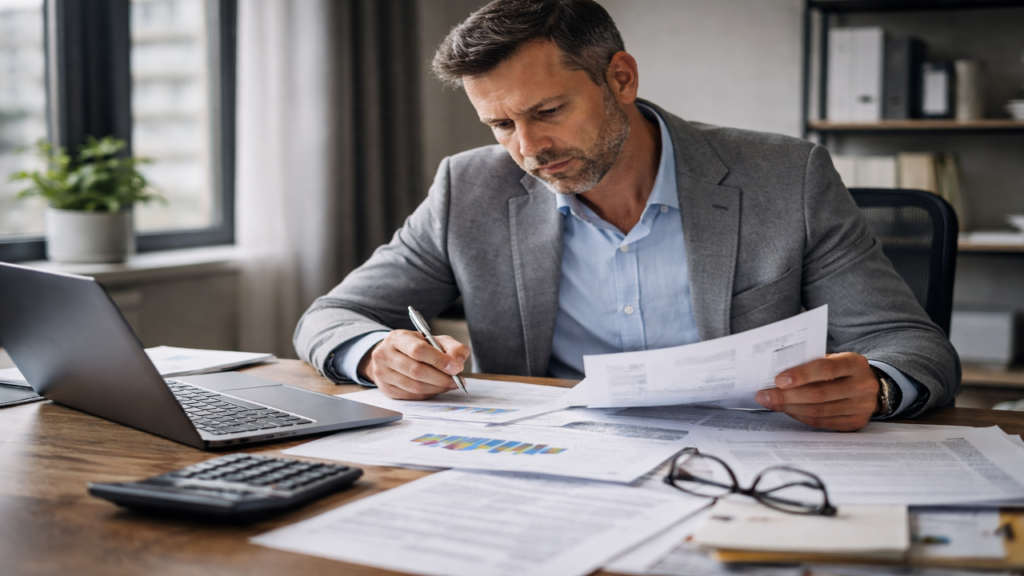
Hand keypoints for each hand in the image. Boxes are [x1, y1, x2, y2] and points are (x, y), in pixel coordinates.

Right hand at [357, 329, 470, 399]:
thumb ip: (452, 347)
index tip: (456, 368)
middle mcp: (385, 355)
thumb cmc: (416, 346)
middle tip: (457, 381)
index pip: (418, 350)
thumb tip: (458, 364)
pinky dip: (428, 393)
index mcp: (397, 338)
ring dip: (437, 388)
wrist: (391, 355)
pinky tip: (436, 388)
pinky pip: (412, 396)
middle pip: (416, 371)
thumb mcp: (434, 339)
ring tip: (450, 384)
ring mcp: (383, 373)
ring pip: (415, 386)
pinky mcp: (386, 389)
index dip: (439, 360)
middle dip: (441, 378)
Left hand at [754, 352, 878, 431]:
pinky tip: (787, 410)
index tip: (778, 380)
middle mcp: (862, 385)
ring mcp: (861, 407)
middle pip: (819, 394)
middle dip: (787, 395)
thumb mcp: (834, 358)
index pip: (826, 368)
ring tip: (770, 403)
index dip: (801, 375)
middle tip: (763, 395)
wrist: (870, 384)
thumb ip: (812, 362)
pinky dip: (801, 416)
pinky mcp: (855, 422)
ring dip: (789, 408)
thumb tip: (778, 373)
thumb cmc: (842, 368)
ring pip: (818, 411)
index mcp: (855, 363)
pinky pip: (822, 422)